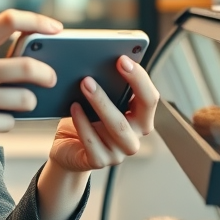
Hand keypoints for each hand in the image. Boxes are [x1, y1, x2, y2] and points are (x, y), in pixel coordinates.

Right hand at [0, 9, 61, 154]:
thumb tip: (28, 53)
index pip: (10, 20)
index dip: (38, 21)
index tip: (56, 28)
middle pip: (28, 67)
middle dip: (47, 74)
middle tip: (51, 78)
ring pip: (25, 99)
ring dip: (28, 102)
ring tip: (18, 102)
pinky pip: (9, 122)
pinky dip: (6, 122)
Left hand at [48, 55, 158, 172]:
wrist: (68, 146)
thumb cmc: (87, 117)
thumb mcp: (100, 100)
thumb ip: (109, 84)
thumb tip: (102, 58)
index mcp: (141, 118)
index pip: (150, 98)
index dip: (139, 78)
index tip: (123, 59)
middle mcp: (134, 136)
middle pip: (139, 114)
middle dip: (125, 88)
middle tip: (102, 70)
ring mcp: (119, 152)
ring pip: (117, 127)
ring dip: (101, 103)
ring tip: (84, 84)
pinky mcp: (100, 161)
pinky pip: (93, 142)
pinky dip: (83, 123)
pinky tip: (74, 107)